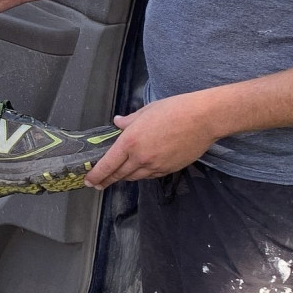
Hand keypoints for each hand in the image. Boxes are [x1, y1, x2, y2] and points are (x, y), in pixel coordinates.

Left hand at [84, 93, 218, 188]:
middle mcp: (140, 158)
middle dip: (106, 180)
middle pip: (119, 174)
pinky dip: (142, 174)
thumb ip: (129, 120)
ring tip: (118, 176)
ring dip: (124, 177)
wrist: (202, 119)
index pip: (108, 164)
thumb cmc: (174, 109)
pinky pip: (150, 176)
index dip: (97, 174)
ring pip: (135, 177)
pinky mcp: (169, 170)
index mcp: (131, 141)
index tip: (89, 181)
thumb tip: (118, 123)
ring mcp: (155, 166)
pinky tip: (140, 170)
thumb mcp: (147, 110)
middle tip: (98, 183)